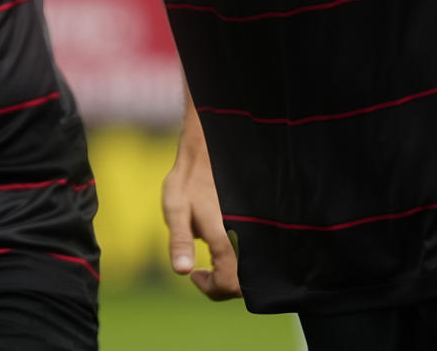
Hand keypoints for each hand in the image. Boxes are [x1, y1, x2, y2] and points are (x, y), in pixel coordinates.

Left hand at [162, 110, 240, 299]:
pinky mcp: (260, 221)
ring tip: (213, 257)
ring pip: (254, 267)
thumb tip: (182, 271)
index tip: (195, 274)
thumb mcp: (176, 207)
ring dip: (234, 271)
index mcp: (225, 236)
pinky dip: (243, 257)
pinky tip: (225, 242)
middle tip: (204, 270)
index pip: (229, 283)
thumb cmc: (190, 177)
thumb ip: (180, 241)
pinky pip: (257, 250)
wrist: (214, 147)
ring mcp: (256, 228)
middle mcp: (246, 235)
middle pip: (245, 281)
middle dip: (224, 284)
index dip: (211, 288)